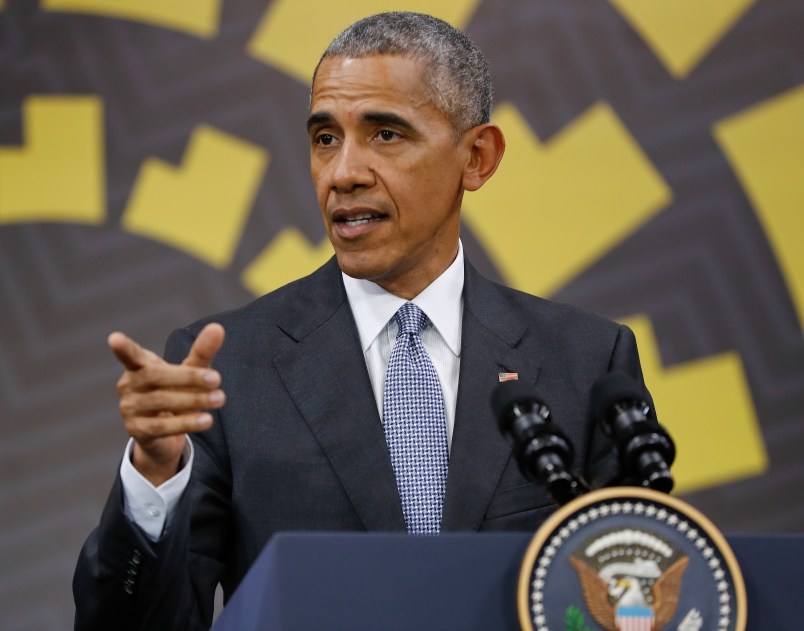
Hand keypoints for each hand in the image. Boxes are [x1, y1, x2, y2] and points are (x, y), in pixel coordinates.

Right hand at [109, 323, 225, 485]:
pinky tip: (207, 420)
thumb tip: (218, 327)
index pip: (131, 355)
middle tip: (217, 379)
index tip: (114, 338)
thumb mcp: (191, 371)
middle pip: (155, 377)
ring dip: (194, 400)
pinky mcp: (137, 431)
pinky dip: (186, 423)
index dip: (123, 348)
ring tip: (220, 399)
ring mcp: (130, 409)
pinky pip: (162, 427)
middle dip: (188, 377)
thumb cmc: (176, 392)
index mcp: (140, 366)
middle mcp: (129, 386)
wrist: (165, 433)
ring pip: (161, 402)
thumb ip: (202, 351)